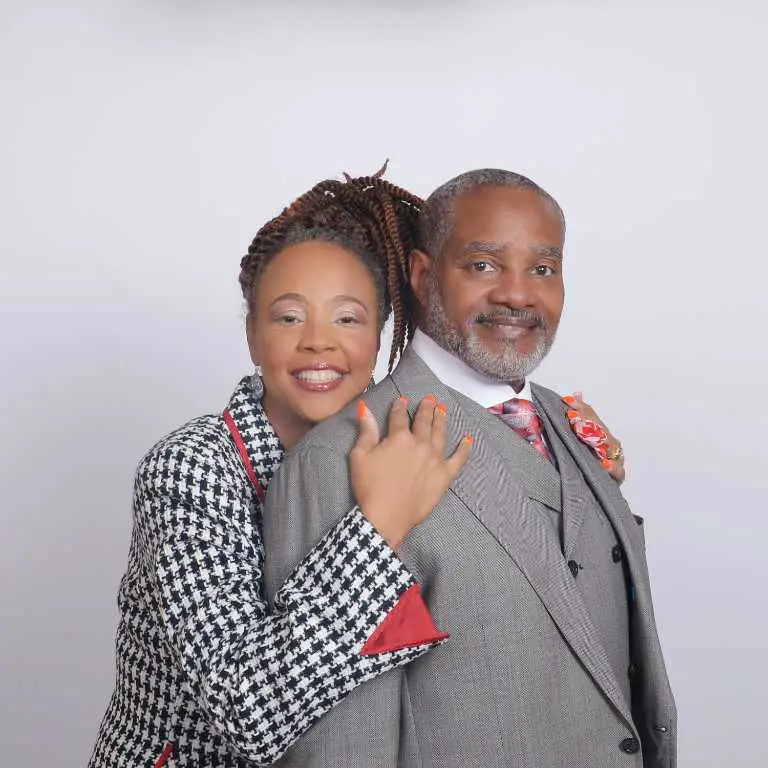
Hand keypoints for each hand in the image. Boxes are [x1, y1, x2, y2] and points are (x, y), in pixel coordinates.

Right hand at [351, 395, 473, 551]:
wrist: (386, 516)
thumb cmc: (369, 487)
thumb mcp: (360, 456)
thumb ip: (366, 430)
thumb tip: (365, 408)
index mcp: (399, 437)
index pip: (399, 416)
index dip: (400, 406)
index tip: (402, 400)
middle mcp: (420, 444)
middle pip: (424, 421)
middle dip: (426, 408)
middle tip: (430, 399)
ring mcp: (435, 459)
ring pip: (440, 434)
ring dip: (442, 420)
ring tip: (443, 410)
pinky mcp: (445, 475)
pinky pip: (459, 459)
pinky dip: (464, 448)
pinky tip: (468, 439)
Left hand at [562, 392, 625, 484]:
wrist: (588, 489)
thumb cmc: (583, 462)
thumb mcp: (577, 439)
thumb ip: (580, 417)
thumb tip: (576, 393)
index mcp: (602, 434)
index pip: (593, 417)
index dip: (582, 409)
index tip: (568, 402)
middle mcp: (610, 446)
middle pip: (602, 431)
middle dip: (587, 422)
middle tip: (571, 416)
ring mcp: (615, 461)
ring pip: (611, 448)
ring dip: (597, 440)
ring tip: (582, 433)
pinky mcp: (616, 478)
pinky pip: (618, 473)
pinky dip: (612, 468)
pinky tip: (604, 464)